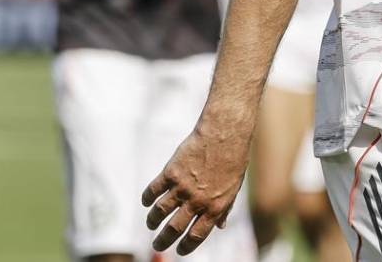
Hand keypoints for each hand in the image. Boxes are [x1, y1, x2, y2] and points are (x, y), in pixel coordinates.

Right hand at [143, 127, 249, 254]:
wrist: (225, 132)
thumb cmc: (233, 159)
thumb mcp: (234, 187)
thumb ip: (225, 208)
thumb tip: (219, 226)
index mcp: (215, 207)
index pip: (196, 236)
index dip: (185, 247)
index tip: (179, 250)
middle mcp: (197, 201)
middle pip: (173, 229)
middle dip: (163, 241)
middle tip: (157, 244)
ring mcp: (182, 187)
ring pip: (159, 213)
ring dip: (152, 222)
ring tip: (151, 224)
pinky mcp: (171, 172)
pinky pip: (152, 191)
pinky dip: (147, 199)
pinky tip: (147, 202)